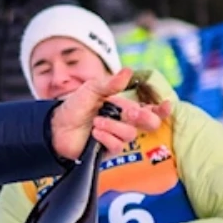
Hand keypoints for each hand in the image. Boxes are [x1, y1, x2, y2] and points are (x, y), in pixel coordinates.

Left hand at [50, 68, 171, 159]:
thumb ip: (110, 84)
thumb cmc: (74, 107)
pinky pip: (118, 146)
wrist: (57, 127)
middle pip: (149, 124)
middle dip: (144, 117)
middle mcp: (124, 122)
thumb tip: (128, 71)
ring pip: (130, 134)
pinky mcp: (108, 151)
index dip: (161, 109)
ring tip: (96, 122)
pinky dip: (107, 137)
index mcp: (124, 107)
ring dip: (114, 126)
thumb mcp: (91, 90)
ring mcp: (117, 137)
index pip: (149, 109)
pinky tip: (95, 133)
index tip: (166, 105)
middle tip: (130, 113)